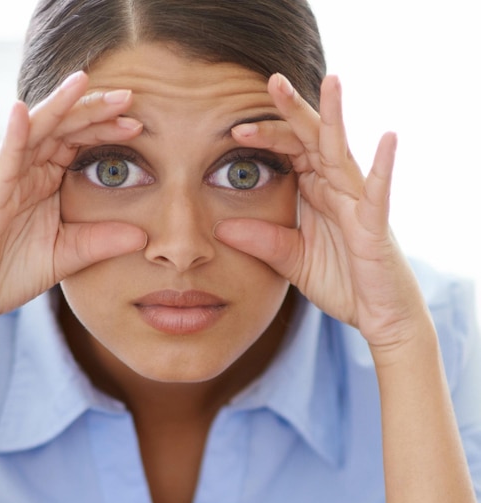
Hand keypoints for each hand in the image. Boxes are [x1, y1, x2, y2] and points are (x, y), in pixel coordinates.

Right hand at [0, 71, 146, 337]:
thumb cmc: (12, 272)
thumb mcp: (69, 255)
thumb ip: (102, 241)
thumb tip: (145, 236)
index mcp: (45, 182)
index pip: (78, 143)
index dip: (106, 130)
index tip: (139, 123)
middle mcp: (26, 172)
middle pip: (62, 129)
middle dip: (93, 110)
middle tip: (128, 95)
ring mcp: (6, 179)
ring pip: (35, 132)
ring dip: (59, 107)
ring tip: (83, 82)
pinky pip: (3, 159)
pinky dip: (14, 135)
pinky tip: (24, 111)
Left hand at [214, 73, 426, 348]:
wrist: (375, 316)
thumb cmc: (339, 281)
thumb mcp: (290, 260)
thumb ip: (262, 241)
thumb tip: (222, 227)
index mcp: (315, 193)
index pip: (290, 153)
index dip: (266, 138)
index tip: (233, 129)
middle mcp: (336, 190)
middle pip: (313, 141)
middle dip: (293, 111)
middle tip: (271, 79)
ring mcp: (358, 204)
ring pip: (344, 154)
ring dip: (336, 119)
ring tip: (330, 82)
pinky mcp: (375, 227)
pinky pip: (379, 194)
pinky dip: (384, 168)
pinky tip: (387, 138)